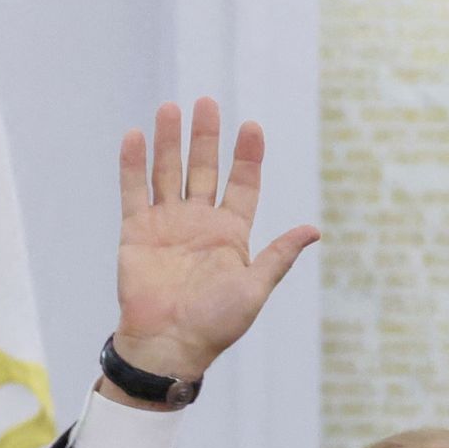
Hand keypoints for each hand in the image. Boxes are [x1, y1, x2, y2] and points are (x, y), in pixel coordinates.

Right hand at [112, 99, 319, 382]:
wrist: (169, 345)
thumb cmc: (216, 324)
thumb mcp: (255, 288)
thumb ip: (279, 255)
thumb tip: (315, 229)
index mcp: (230, 234)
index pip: (241, 184)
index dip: (246, 156)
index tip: (251, 126)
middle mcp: (199, 222)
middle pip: (204, 169)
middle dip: (205, 136)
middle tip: (206, 102)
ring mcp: (167, 224)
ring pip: (168, 172)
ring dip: (169, 141)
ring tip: (171, 108)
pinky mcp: (137, 231)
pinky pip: (134, 191)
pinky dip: (134, 164)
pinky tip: (136, 136)